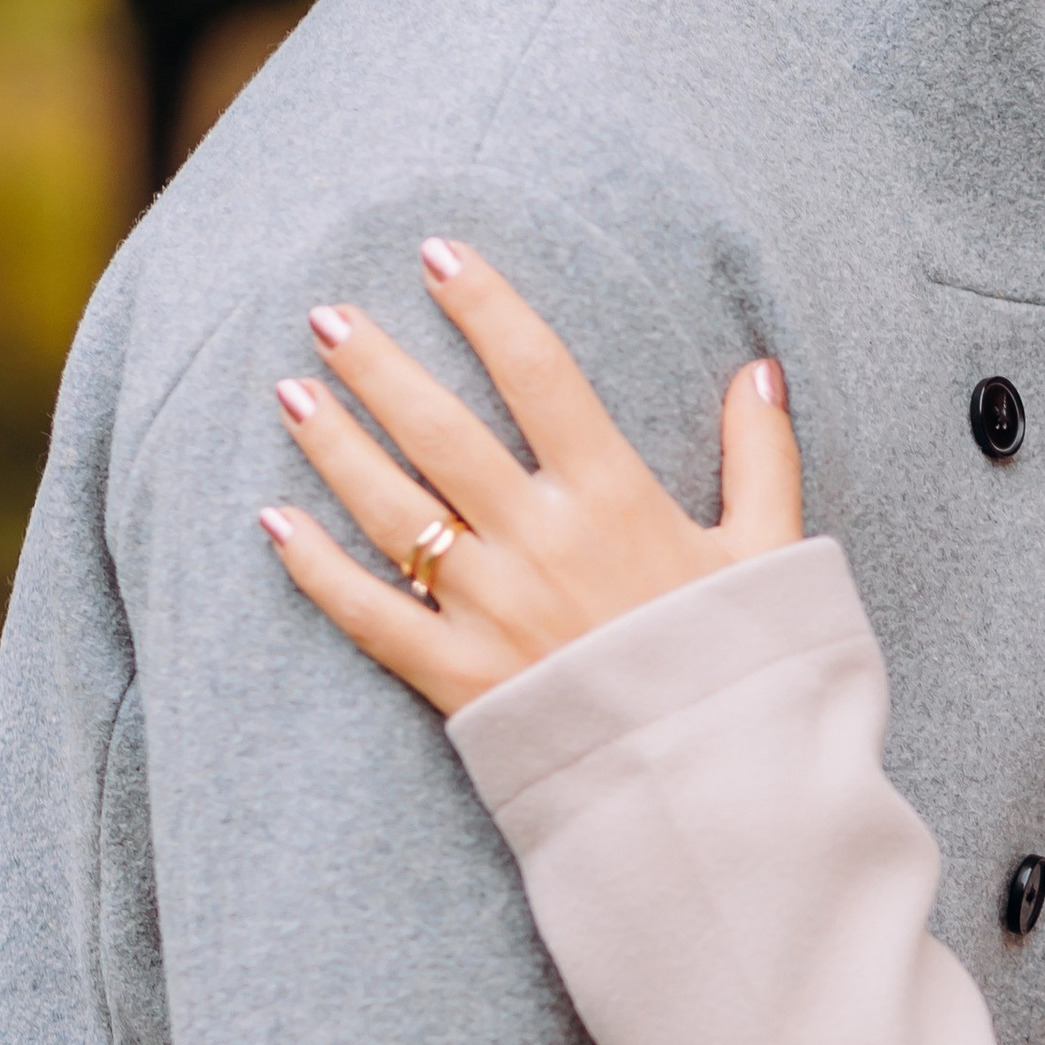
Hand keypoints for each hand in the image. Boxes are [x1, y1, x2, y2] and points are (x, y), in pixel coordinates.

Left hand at [261, 240, 804, 718]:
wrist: (709, 790)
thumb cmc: (739, 666)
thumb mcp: (771, 553)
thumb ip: (763, 457)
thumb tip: (761, 371)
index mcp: (615, 499)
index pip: (539, 373)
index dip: (486, 305)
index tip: (439, 254)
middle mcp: (541, 543)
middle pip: (442, 430)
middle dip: (380, 365)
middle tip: (327, 313)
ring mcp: (492, 611)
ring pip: (393, 510)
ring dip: (335, 446)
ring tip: (289, 392)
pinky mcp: (458, 678)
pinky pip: (371, 617)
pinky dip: (316, 572)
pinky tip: (273, 524)